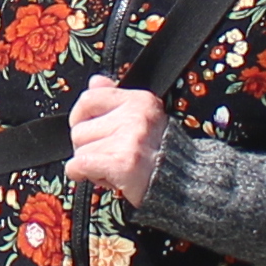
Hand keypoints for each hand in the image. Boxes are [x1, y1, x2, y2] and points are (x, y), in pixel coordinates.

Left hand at [62, 74, 164, 199]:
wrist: (186, 183)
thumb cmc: (162, 154)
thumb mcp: (143, 118)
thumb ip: (115, 98)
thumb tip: (95, 82)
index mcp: (139, 101)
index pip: (89, 98)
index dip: (80, 117)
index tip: (87, 129)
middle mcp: (135, 116)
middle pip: (79, 130)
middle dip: (87, 147)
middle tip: (108, 155)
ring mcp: (130, 139)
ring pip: (79, 151)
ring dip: (90, 164)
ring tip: (113, 167)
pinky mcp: (123, 163)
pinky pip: (79, 165)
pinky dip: (81, 174)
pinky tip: (100, 176)